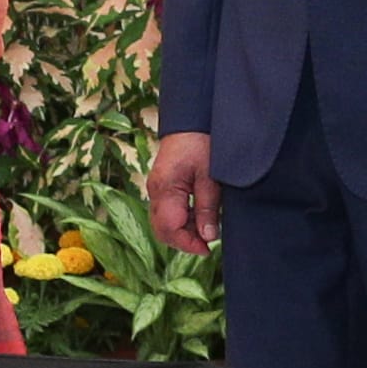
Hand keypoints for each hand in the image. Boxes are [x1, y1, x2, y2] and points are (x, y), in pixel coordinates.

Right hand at [145, 131, 221, 254]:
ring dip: (183, 230)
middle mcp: (155, 191)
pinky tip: (199, 215)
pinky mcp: (162, 185)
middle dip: (184, 240)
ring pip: (163, 222)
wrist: (192, 119)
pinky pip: (166, 211)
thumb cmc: (202, 142)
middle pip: (162, 229)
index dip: (188, 244)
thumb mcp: (210, 177)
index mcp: (165, 190)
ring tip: (206, 226)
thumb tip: (207, 237)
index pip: (169, 230)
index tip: (207, 249)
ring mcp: (156, 188)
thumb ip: (207, 208)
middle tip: (207, 243)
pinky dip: (181, 219)